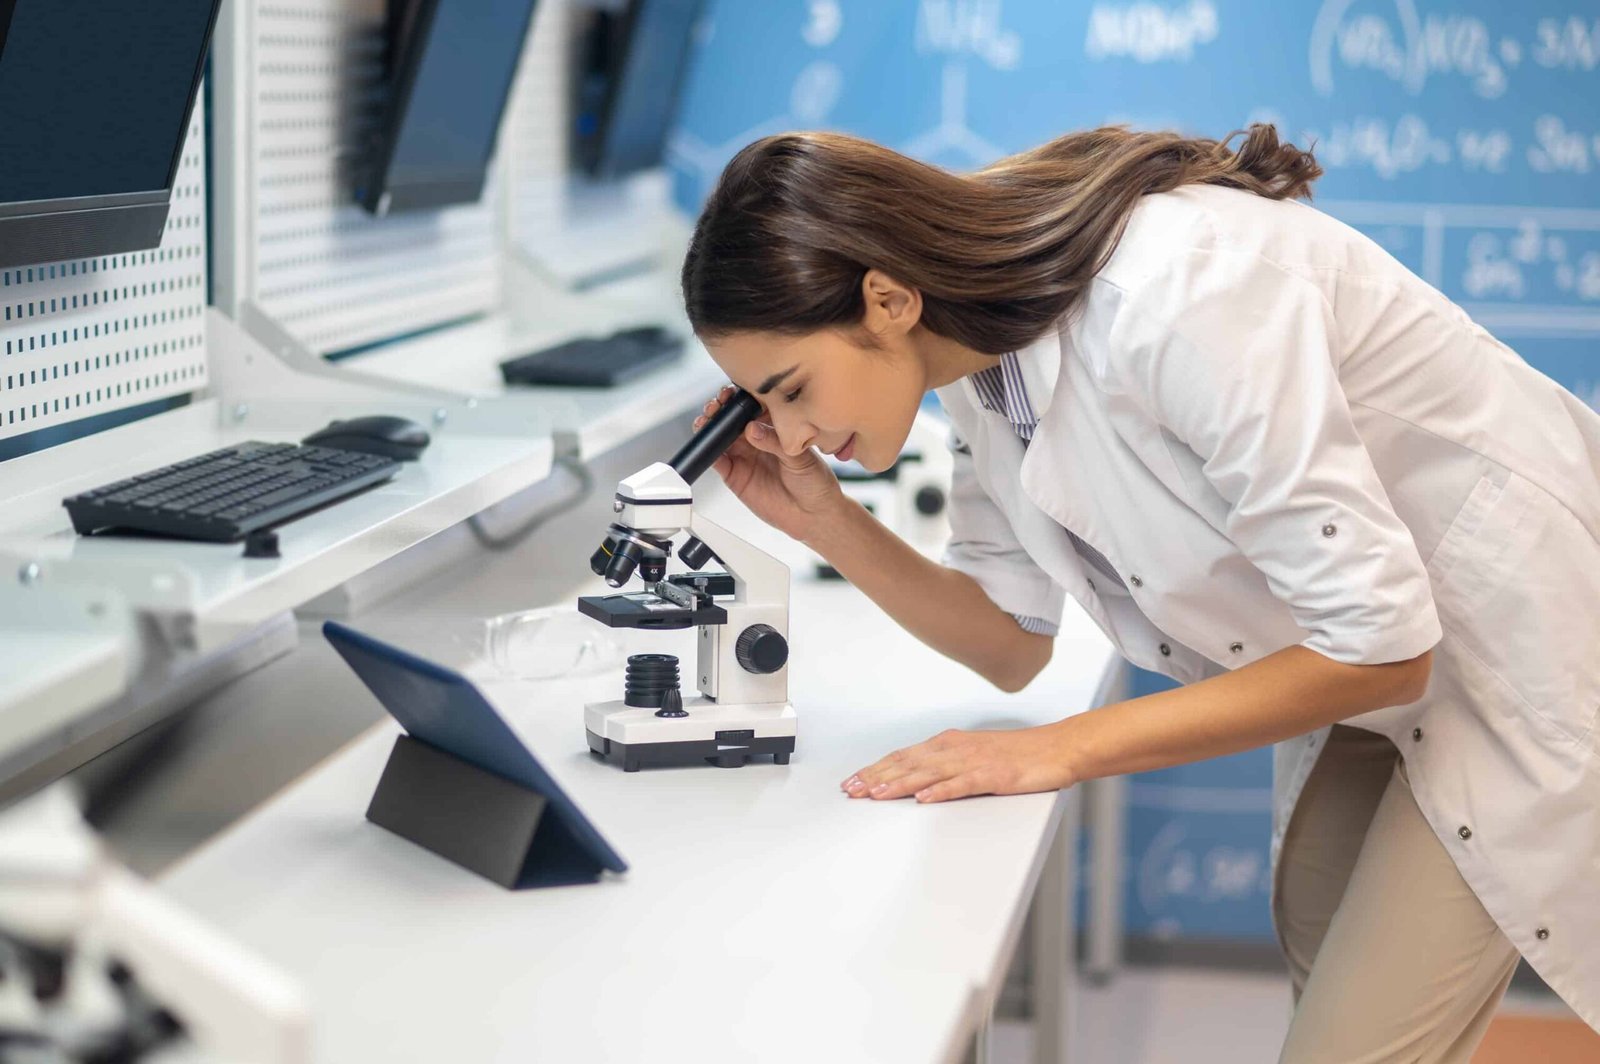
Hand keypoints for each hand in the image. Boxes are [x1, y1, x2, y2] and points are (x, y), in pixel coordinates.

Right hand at [693, 384, 845, 542]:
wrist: (813, 515)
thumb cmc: (816, 482)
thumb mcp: (801, 457)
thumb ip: (775, 442)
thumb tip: (752, 430)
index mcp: (775, 426)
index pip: (754, 405)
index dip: (741, 396)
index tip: (733, 392)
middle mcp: (757, 438)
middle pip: (731, 417)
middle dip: (721, 407)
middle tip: (718, 406)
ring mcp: (744, 455)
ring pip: (720, 435)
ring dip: (710, 426)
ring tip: (708, 422)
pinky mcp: (735, 475)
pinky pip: (716, 460)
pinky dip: (708, 452)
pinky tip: (709, 447)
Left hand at [839, 723, 1078, 803]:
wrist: (1058, 748)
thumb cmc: (1017, 754)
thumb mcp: (973, 756)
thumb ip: (945, 766)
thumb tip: (915, 780)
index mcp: (949, 744)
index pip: (904, 757)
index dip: (876, 769)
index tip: (852, 781)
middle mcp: (956, 749)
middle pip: (909, 764)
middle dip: (877, 777)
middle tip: (851, 790)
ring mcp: (975, 762)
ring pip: (930, 773)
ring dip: (901, 784)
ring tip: (877, 794)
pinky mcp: (994, 775)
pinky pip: (963, 784)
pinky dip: (942, 791)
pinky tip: (925, 799)